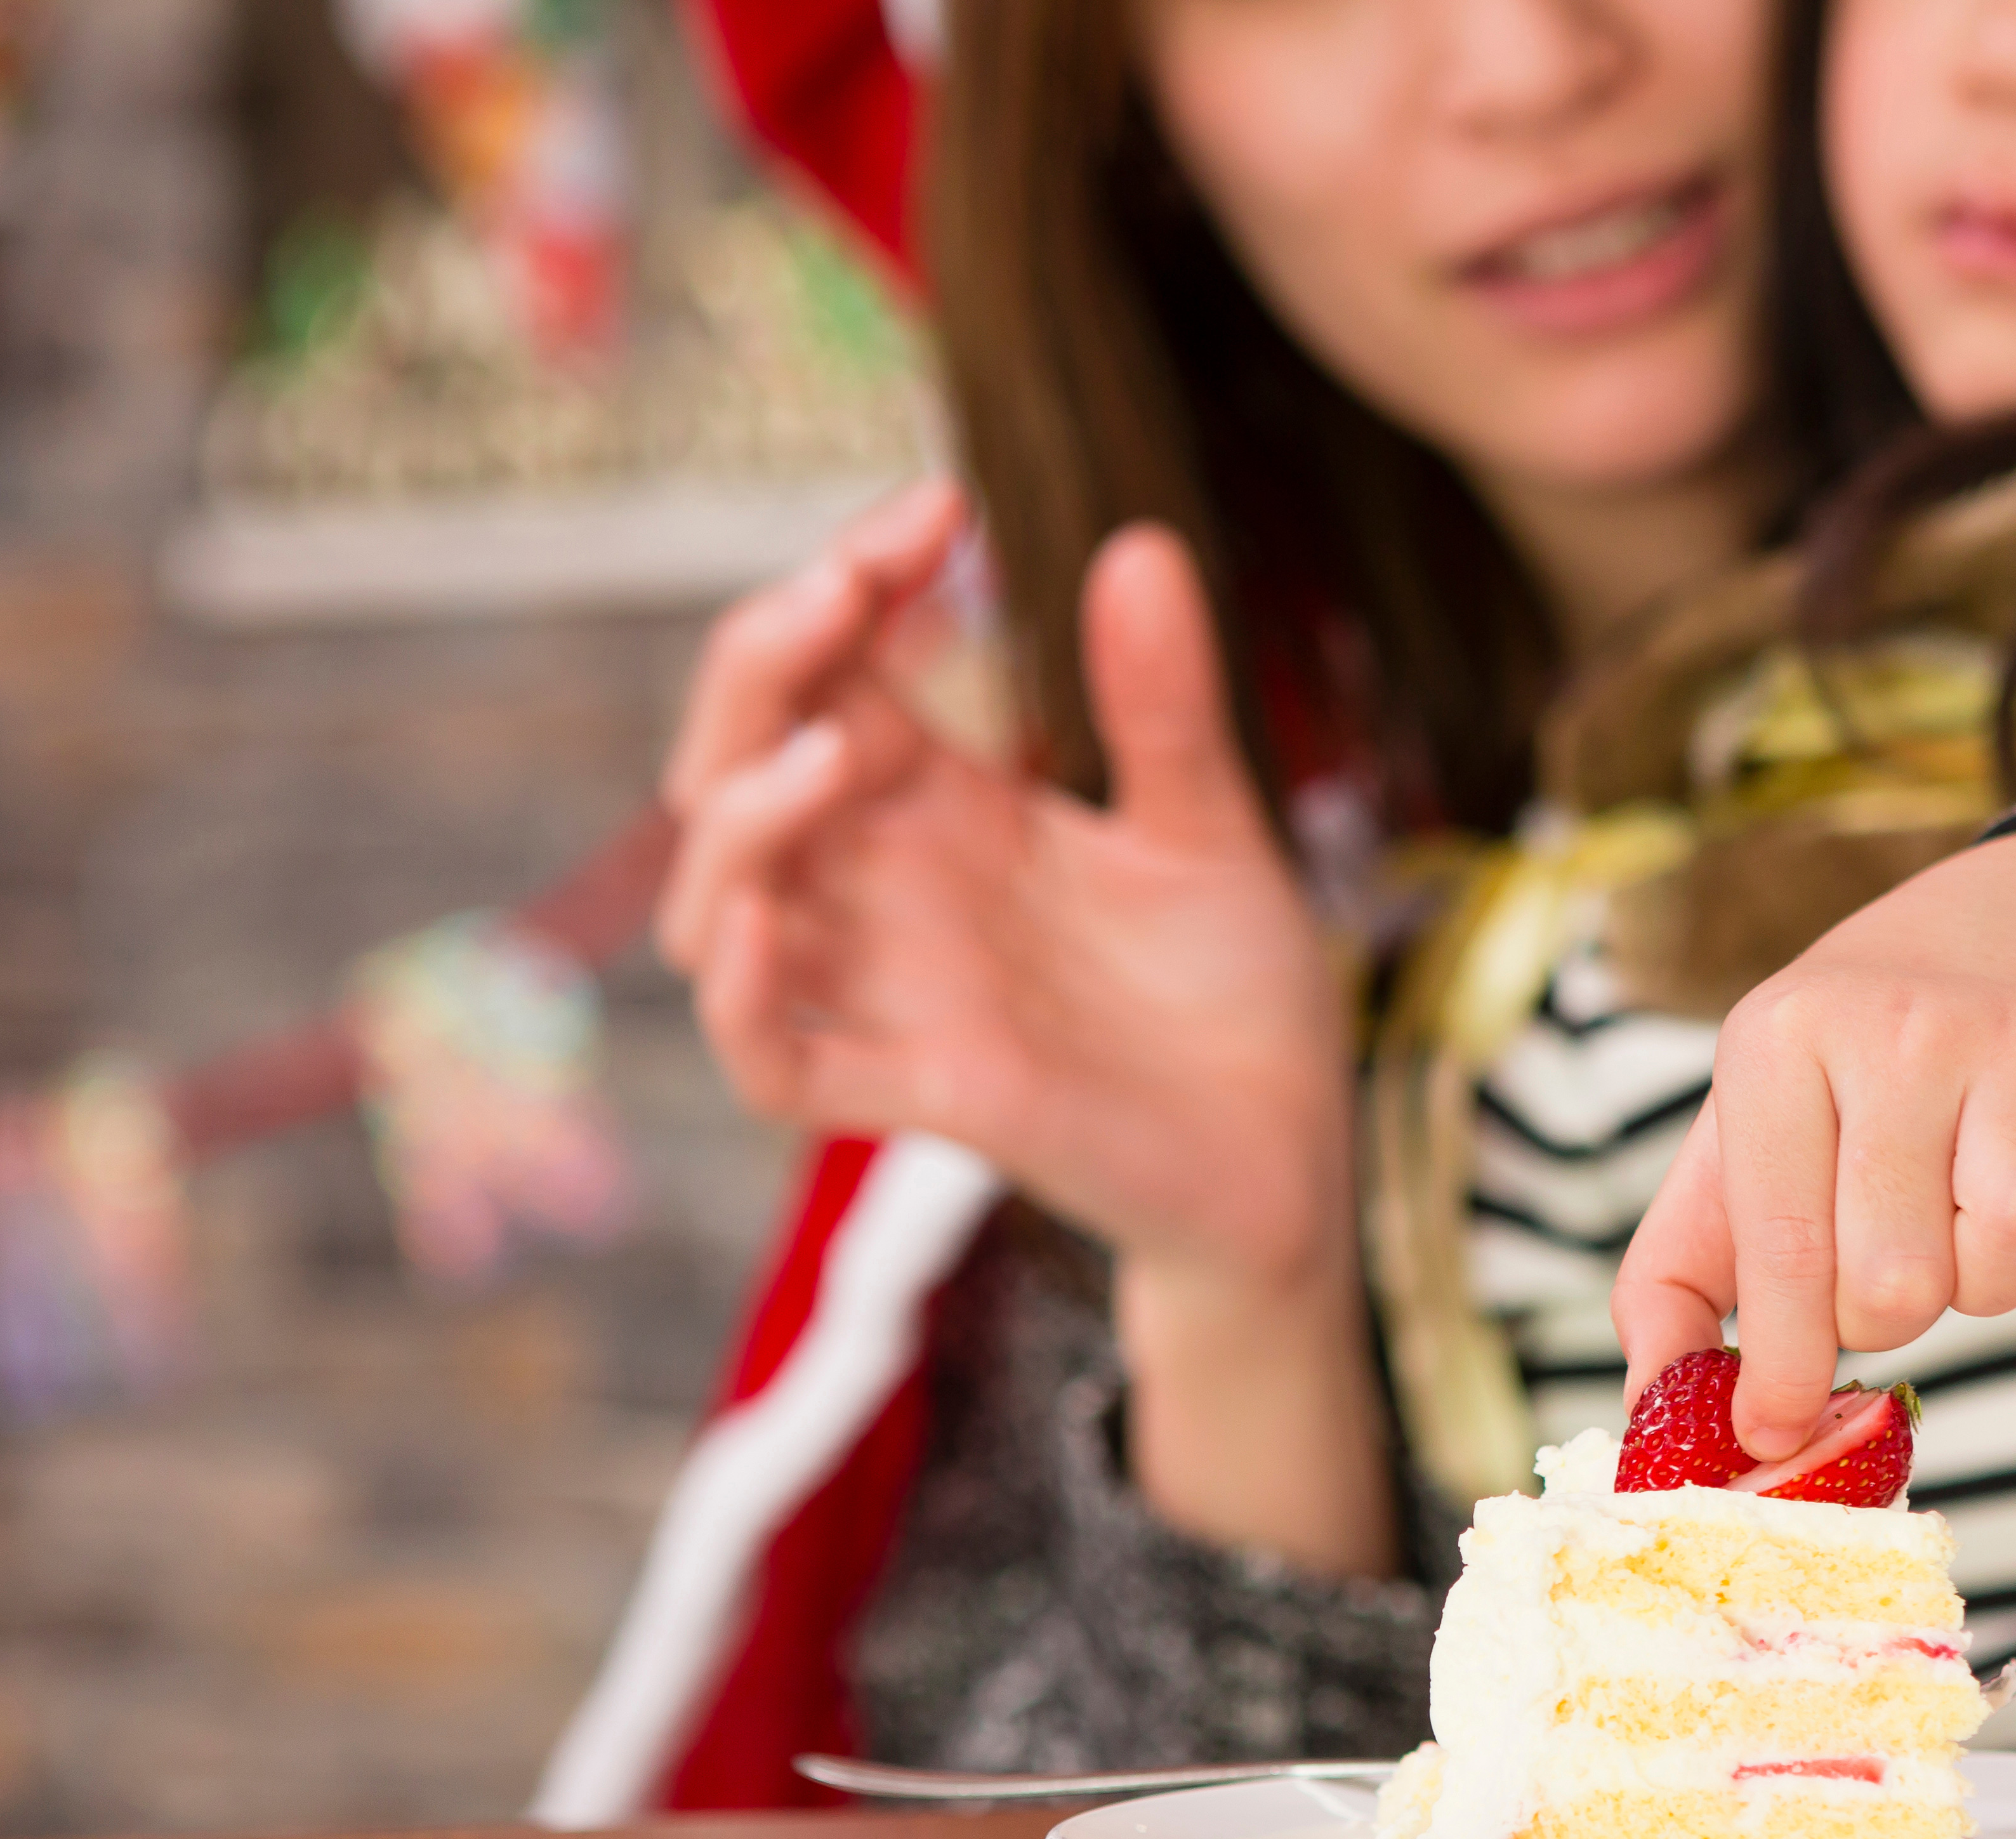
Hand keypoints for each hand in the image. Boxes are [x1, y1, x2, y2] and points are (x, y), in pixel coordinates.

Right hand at [665, 518, 1355, 1296]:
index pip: (832, 670)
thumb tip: (1141, 543)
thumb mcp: (1210, 825)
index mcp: (948, 808)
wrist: (1293, 1152)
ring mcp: (897, 993)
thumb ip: (1166, 703)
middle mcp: (895, 892)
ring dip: (744, 815)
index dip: (849, 575)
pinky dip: (742, 1000)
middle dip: (762, 662)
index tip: (938, 509)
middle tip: (848, 587)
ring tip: (831, 746)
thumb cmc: (1234, 996)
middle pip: (739, 761)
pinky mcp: (927, 1094)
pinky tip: (766, 919)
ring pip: (721, 903)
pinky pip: (776, 1064)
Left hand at [1610, 827, 2015, 1457]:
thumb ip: (1671, 1285)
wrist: (1995, 937)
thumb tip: (1655, 1416)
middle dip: (1886, 1314)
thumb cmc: (1842, 1079)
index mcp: (1779, 1041)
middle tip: (1882, 1266)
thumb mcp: (1732, 1147)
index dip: (1782, 1368)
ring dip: (1987, 1288)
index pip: (1785, 1249)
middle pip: (1900, 1277)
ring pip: (2014, 1251)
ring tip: (1959, 1235)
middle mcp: (1899, 1029)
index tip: (1772, 1434)